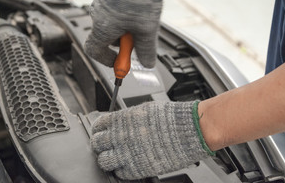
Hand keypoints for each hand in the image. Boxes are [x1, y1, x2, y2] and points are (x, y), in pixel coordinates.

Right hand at [84, 0, 162, 67]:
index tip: (121, 62)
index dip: (108, 60)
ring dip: (127, 28)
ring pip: (112, 25)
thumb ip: (146, 50)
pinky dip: (126, 16)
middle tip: (140, 37)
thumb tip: (146, 64)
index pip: (95, 52)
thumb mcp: (147, 28)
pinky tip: (139, 8)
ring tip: (143, 19)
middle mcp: (97, 16)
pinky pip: (114, 12)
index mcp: (102, 28)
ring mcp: (101, 4)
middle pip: (106, 39)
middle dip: (124, 42)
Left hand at [90, 101, 213, 179]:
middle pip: (97, 144)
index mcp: (120, 120)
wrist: (188, 130)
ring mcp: (127, 154)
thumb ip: (126, 118)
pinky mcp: (137, 168)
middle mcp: (120, 137)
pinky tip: (127, 165)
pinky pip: (120, 173)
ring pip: (104, 161)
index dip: (98, 130)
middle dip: (100, 145)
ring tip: (114, 157)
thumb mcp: (142, 110)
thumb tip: (117, 123)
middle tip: (105, 146)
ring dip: (108, 159)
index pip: (98, 126)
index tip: (100, 133)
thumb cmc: (169, 118)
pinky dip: (121, 170)